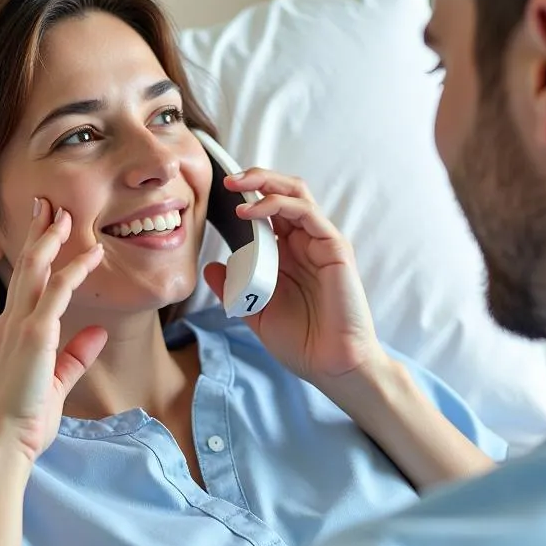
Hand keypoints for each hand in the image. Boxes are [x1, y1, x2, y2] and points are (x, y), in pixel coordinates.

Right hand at [0, 199, 107, 465]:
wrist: (1, 443)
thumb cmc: (22, 420)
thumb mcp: (55, 383)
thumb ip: (75, 356)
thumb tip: (98, 333)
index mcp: (11, 333)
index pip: (24, 284)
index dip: (36, 254)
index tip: (47, 231)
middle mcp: (10, 323)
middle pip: (25, 267)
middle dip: (38, 233)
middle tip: (49, 205)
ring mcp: (19, 327)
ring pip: (35, 270)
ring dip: (51, 239)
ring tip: (65, 214)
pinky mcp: (33, 336)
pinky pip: (55, 292)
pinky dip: (73, 270)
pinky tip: (90, 253)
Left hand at [204, 169, 384, 387]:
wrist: (332, 366)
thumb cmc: (301, 342)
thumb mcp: (255, 313)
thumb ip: (234, 289)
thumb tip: (211, 268)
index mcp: (287, 255)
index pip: (269, 211)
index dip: (247, 196)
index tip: (217, 193)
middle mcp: (305, 243)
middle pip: (283, 192)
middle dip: (255, 178)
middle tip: (226, 179)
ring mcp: (321, 242)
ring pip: (295, 194)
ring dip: (264, 183)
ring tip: (235, 186)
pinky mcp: (334, 248)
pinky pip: (306, 213)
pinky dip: (277, 205)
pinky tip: (250, 212)